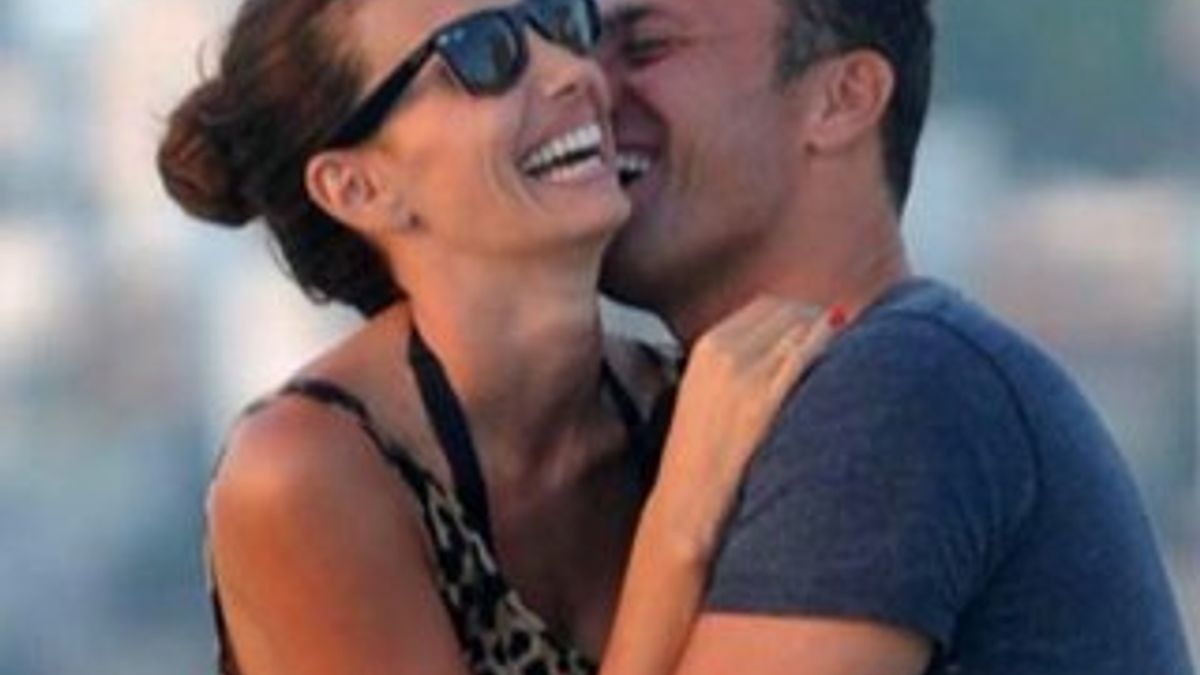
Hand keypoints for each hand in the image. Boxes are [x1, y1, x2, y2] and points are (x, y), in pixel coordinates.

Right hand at [648, 297, 843, 555]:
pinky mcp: (763, 401)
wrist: (688, 504)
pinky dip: (829, 347)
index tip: (824, 325)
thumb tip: (793, 343)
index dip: (801, 314)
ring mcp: (744, 374)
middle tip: (848, 336)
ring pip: (802, 329)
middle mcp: (724, 352)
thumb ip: (740, 362)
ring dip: (830, 333)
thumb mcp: (707, 395)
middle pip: (789, 312)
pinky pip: (805, 357)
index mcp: (708, 346)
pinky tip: (850, 352)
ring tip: (858, 347)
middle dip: (820, 321)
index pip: (768, 306)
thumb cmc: (703, 459)